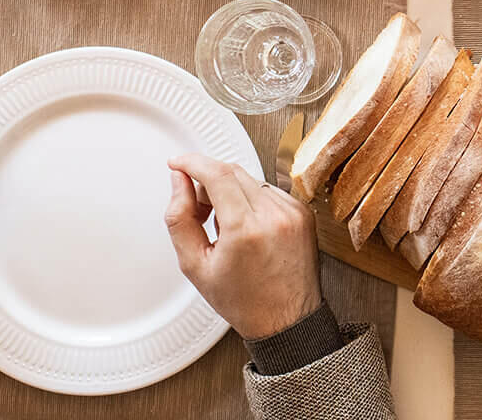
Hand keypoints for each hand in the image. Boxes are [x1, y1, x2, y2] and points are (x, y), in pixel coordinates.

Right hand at [166, 154, 322, 341]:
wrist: (287, 319)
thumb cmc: (243, 301)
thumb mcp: (195, 265)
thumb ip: (179, 218)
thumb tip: (178, 181)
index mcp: (246, 229)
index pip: (216, 174)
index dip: (192, 162)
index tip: (178, 163)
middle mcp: (274, 215)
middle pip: (232, 172)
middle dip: (207, 181)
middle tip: (198, 208)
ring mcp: (292, 212)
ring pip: (250, 179)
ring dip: (230, 191)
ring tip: (224, 226)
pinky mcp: (303, 212)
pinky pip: (269, 191)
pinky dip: (252, 201)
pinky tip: (248, 229)